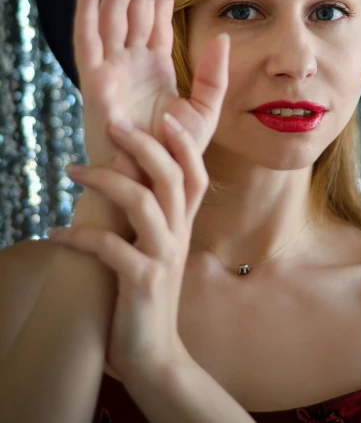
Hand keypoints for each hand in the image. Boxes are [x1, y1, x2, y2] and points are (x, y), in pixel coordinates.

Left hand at [48, 113, 209, 380]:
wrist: (153, 352)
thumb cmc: (146, 293)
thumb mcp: (157, 249)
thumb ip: (152, 215)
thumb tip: (128, 176)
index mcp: (184, 224)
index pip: (196, 174)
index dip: (185, 144)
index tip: (166, 117)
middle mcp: (180, 235)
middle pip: (171, 177)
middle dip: (143, 145)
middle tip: (113, 126)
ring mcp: (164, 257)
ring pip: (141, 202)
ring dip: (103, 180)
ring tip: (70, 170)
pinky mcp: (142, 281)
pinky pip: (109, 246)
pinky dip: (78, 235)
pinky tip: (54, 231)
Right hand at [74, 0, 228, 180]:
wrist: (151, 185)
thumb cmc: (173, 154)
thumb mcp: (205, 111)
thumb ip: (214, 75)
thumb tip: (222, 36)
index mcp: (156, 68)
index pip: (159, 21)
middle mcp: (133, 63)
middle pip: (136, 12)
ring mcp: (113, 68)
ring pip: (113, 17)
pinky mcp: (95, 79)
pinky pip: (87, 37)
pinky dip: (85, 8)